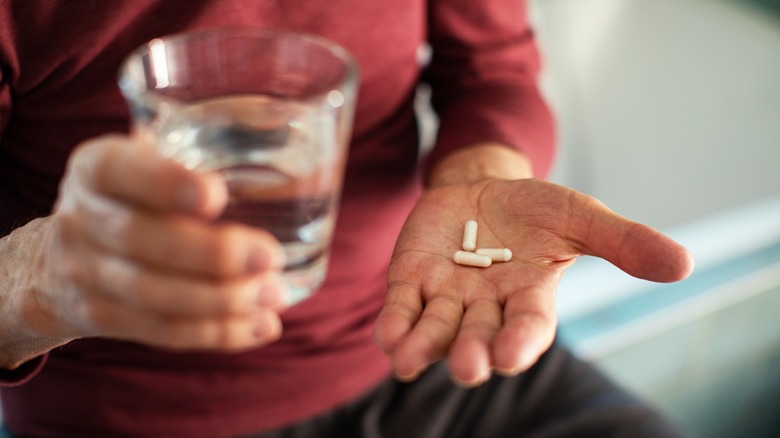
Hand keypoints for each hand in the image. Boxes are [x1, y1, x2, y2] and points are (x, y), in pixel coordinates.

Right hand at [8, 134, 286, 357]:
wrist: (56, 261)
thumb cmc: (131, 197)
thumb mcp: (143, 160)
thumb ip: (193, 148)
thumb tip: (292, 146)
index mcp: (95, 167)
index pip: (119, 170)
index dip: (166, 184)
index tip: (217, 196)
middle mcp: (81, 218)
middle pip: (140, 241)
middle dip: (210, 255)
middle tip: (270, 257)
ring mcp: (85, 274)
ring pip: (153, 296)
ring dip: (222, 300)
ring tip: (274, 294)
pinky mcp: (102, 318)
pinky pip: (162, 332)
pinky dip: (218, 333)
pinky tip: (261, 326)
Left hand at [374, 178, 693, 385]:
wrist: (484, 188)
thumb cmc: (536, 210)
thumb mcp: (581, 217)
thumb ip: (624, 242)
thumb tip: (684, 264)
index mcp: (529, 297)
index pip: (528, 327)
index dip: (521, 342)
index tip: (513, 355)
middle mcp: (486, 307)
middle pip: (479, 337)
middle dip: (472, 353)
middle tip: (469, 367)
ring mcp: (447, 296)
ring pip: (435, 329)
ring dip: (423, 347)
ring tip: (407, 363)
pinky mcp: (412, 281)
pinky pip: (402, 308)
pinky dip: (394, 325)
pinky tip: (386, 338)